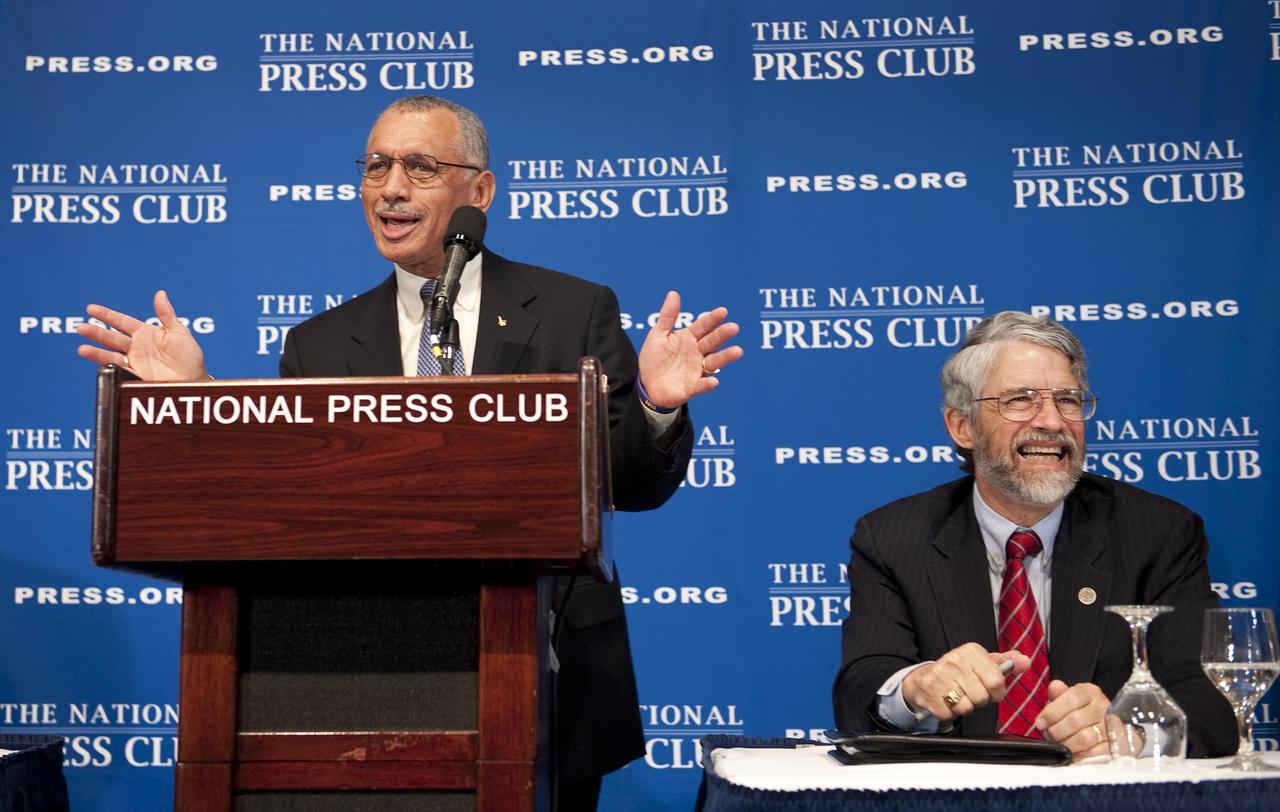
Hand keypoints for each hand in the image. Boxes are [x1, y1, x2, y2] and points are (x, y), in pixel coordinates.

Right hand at [75, 290, 208, 381]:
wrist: (195, 380)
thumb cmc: (189, 357)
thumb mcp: (179, 332)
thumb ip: (167, 314)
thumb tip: (160, 293)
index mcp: (145, 333)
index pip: (122, 322)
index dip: (107, 315)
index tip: (90, 309)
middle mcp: (136, 347)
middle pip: (112, 338)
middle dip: (96, 332)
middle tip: (81, 327)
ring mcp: (134, 362)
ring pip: (111, 355)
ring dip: (96, 352)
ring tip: (82, 349)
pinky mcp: (136, 377)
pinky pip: (120, 371)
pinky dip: (109, 368)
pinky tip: (101, 364)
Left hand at [637, 291, 742, 408]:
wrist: (648, 385)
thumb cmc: (654, 359)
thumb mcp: (658, 335)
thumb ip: (667, 316)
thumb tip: (674, 293)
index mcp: (689, 338)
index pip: (703, 326)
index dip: (712, 319)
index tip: (723, 311)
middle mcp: (696, 353)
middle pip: (712, 342)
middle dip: (722, 335)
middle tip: (733, 328)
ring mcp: (696, 370)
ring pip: (713, 362)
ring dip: (725, 357)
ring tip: (737, 351)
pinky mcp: (692, 387)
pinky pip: (701, 385)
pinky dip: (707, 384)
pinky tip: (714, 381)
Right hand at [901, 644, 1030, 721]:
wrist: (925, 677)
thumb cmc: (960, 672)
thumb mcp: (984, 663)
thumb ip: (1007, 662)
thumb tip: (1025, 662)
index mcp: (971, 651)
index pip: (996, 680)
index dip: (996, 691)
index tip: (990, 689)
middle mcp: (954, 659)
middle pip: (981, 697)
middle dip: (978, 700)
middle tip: (970, 693)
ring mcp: (939, 674)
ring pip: (966, 707)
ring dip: (964, 707)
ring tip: (957, 697)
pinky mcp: (928, 690)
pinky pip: (949, 714)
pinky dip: (949, 713)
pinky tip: (945, 701)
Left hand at [1034, 680, 1110, 760]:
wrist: (1107, 730)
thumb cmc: (1080, 714)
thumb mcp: (1067, 700)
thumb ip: (1059, 694)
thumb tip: (1055, 687)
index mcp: (1090, 692)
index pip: (1072, 697)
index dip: (1052, 712)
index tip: (1040, 723)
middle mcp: (1104, 707)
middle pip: (1075, 720)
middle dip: (1056, 731)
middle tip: (1050, 736)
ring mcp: (1113, 727)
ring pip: (1084, 738)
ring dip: (1066, 744)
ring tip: (1061, 744)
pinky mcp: (1119, 746)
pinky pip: (1095, 753)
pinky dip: (1080, 755)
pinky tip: (1074, 753)